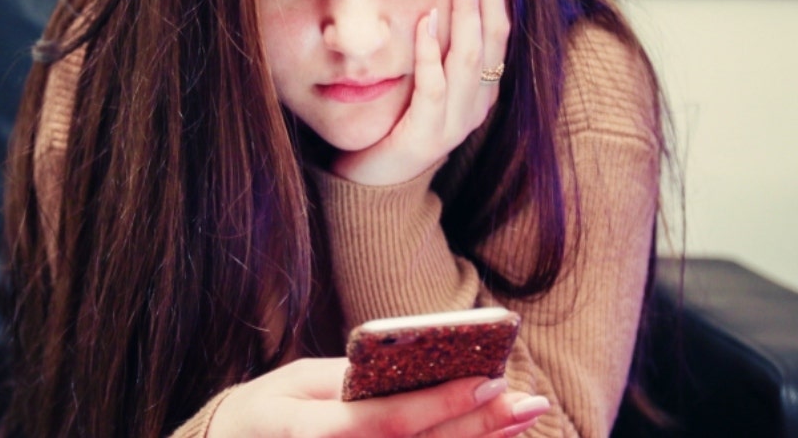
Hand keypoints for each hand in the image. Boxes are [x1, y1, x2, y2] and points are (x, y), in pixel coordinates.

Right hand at [207, 358, 549, 437]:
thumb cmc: (268, 411)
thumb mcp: (298, 382)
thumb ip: (350, 381)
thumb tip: (418, 368)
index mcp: (317, 433)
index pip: (390, 420)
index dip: (444, 404)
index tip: (491, 381)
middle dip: (481, 428)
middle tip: (529, 403)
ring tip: (521, 420)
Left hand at [332, 0, 510, 185]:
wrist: (375, 183)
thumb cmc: (396, 122)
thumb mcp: (424, 78)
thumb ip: (437, 44)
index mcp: (483, 86)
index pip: (500, 25)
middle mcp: (478, 101)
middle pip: (494, 33)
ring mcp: (456, 121)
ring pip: (471, 56)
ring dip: (467, 8)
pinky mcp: (427, 135)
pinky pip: (433, 87)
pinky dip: (430, 51)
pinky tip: (426, 20)